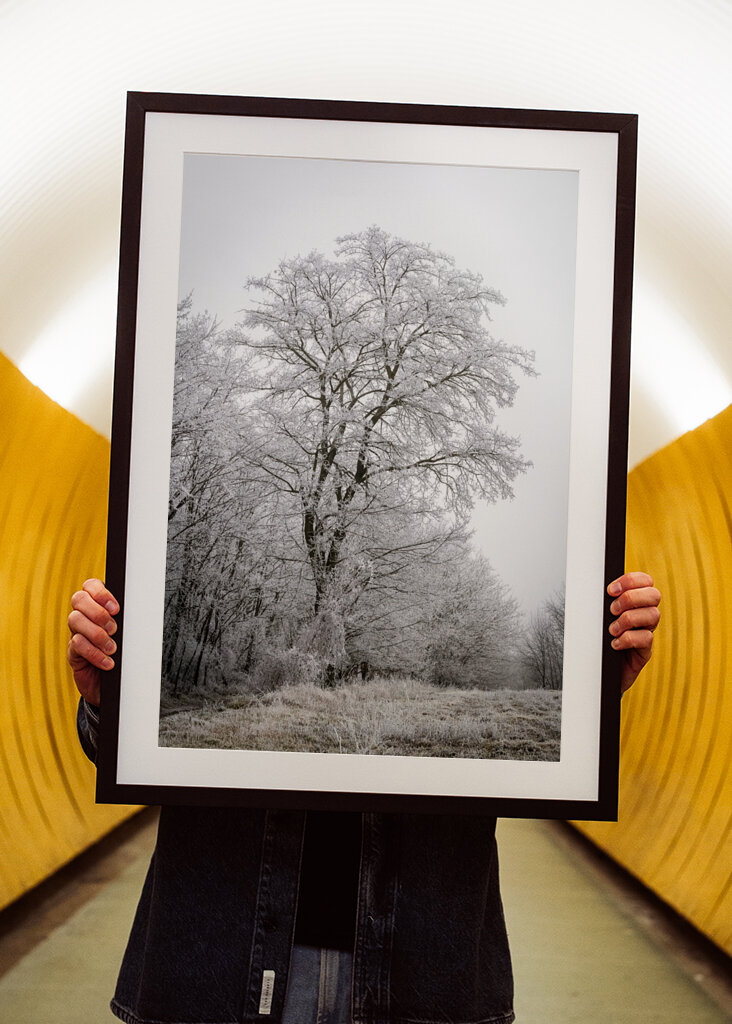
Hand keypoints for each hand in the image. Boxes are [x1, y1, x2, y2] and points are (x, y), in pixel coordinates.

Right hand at [67, 579, 119, 705]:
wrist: (116, 684)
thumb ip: (129, 620)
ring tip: (112, 648)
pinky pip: (77, 645)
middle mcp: (84, 616)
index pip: (90, 585)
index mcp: (98, 605)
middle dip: (98, 612)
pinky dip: (94, 653)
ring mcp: (76, 632)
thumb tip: (140, 609)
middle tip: (114, 629)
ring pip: (75, 620)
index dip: (100, 592)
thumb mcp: (129, 634)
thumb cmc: (126, 654)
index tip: (116, 608)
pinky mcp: (73, 652)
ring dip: (96, 634)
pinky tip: (108, 662)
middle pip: (78, 599)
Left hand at [607, 571, 660, 692]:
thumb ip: (601, 602)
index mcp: (634, 602)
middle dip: (630, 598)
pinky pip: (646, 638)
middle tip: (612, 610)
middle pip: (654, 595)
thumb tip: (589, 585)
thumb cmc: (596, 640)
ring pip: (653, 615)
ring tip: (612, 630)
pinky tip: (614, 644)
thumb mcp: (597, 617)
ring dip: (628, 619)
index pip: (645, 581)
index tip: (610, 590)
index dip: (631, 580)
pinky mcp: (645, 651)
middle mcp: (644, 615)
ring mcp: (646, 632)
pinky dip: (628, 639)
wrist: (597, 671)